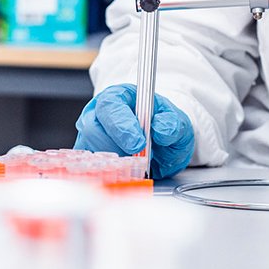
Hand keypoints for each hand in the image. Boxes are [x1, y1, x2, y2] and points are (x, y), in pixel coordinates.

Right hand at [74, 84, 194, 178]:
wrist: (162, 142)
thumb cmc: (164, 125)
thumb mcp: (178, 121)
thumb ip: (173, 124)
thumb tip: (161, 129)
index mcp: (119, 96)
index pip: (111, 106)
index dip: (122, 126)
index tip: (138, 144)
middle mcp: (99, 114)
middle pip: (93, 130)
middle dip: (117, 148)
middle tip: (140, 159)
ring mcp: (91, 135)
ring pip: (91, 151)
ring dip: (115, 162)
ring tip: (137, 164)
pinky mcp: (90, 155)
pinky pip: (90, 167)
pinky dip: (108, 173)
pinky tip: (126, 172)